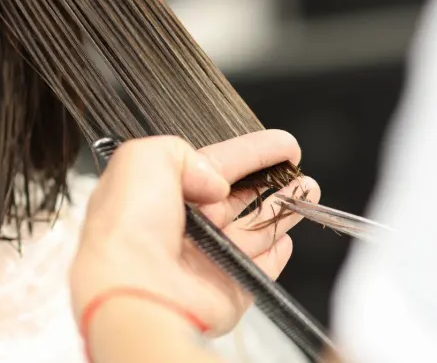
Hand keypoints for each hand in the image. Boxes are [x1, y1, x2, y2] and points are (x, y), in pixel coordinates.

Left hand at [71, 130, 319, 335]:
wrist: (135, 290)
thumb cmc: (127, 227)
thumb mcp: (142, 159)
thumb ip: (181, 152)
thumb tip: (216, 180)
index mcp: (162, 194)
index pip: (216, 166)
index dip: (252, 153)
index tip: (284, 146)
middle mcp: (185, 228)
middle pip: (239, 199)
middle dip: (273, 183)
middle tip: (300, 172)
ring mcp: (210, 260)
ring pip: (255, 229)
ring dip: (283, 210)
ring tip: (309, 192)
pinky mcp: (230, 288)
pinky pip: (260, 268)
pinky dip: (276, 253)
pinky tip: (286, 238)